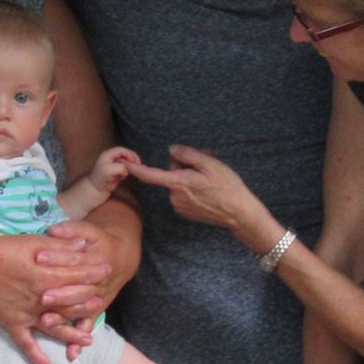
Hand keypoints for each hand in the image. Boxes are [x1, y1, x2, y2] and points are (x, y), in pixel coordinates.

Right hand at [0, 229, 110, 363]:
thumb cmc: (5, 249)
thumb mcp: (36, 242)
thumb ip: (62, 246)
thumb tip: (86, 245)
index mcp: (48, 276)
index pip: (78, 276)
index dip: (95, 273)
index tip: (108, 270)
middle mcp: (41, 299)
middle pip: (71, 304)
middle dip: (89, 303)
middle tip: (102, 302)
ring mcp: (27, 313)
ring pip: (55, 327)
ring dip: (72, 335)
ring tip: (89, 342)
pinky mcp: (13, 321)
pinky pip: (25, 342)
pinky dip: (35, 355)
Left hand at [35, 218, 126, 332]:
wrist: (122, 257)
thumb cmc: (99, 242)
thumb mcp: (88, 230)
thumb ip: (71, 230)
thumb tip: (52, 230)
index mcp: (95, 259)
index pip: (74, 259)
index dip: (57, 258)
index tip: (39, 257)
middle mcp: (97, 281)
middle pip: (78, 289)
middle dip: (60, 293)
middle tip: (42, 296)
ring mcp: (97, 297)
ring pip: (81, 309)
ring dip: (65, 317)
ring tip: (45, 322)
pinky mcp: (95, 309)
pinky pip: (87, 325)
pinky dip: (79, 339)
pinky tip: (71, 354)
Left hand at [89, 146, 140, 197]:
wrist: (95, 190)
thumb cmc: (100, 179)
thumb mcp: (109, 170)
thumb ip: (120, 167)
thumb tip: (126, 170)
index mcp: (108, 154)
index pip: (122, 150)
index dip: (129, 154)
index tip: (134, 162)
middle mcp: (111, 158)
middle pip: (125, 154)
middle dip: (132, 159)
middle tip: (137, 165)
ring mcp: (114, 165)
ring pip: (126, 161)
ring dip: (130, 166)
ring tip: (130, 172)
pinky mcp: (116, 172)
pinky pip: (125, 169)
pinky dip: (127, 172)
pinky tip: (123, 178)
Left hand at [128, 144, 269, 237]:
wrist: (239, 213)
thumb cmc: (227, 187)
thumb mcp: (210, 164)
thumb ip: (188, 155)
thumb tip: (172, 150)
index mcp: (179, 183)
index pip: (151, 175)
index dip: (137, 168)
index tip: (124, 163)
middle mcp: (175, 196)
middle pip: (172, 173)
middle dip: (186, 166)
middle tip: (208, 161)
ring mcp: (180, 206)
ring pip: (179, 183)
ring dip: (191, 177)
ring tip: (211, 178)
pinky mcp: (186, 212)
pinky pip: (184, 194)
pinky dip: (193, 188)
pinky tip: (209, 190)